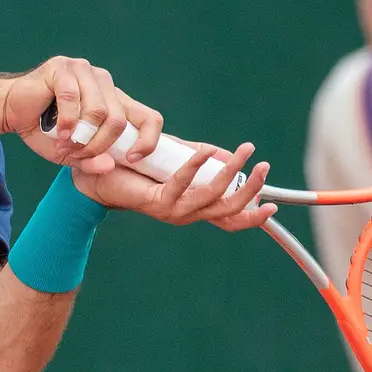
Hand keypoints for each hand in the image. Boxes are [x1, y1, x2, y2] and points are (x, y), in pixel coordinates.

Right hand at [0, 57, 163, 168]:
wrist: (8, 109)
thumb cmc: (42, 129)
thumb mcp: (71, 152)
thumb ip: (91, 160)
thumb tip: (109, 167)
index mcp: (114, 99)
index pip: (149, 117)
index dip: (147, 140)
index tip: (132, 159)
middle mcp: (103, 81)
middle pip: (118, 120)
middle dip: (99, 145)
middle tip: (78, 155)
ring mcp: (84, 70)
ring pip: (99, 111)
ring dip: (81, 135)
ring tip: (66, 144)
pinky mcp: (63, 68)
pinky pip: (73, 99)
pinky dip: (66, 122)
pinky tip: (57, 133)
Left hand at [71, 139, 277, 231]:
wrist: (97, 176)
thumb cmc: (137, 167)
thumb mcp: (176, 158)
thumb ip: (200, 157)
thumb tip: (227, 154)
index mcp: (194, 208)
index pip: (229, 220)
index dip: (252, 217)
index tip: (273, 205)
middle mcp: (187, 214)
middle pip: (229, 211)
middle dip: (251, 190)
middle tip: (263, 165)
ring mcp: (172, 212)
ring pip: (211, 198)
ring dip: (230, 174)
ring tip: (243, 152)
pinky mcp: (156, 203)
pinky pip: (182, 185)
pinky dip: (195, 167)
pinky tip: (205, 151)